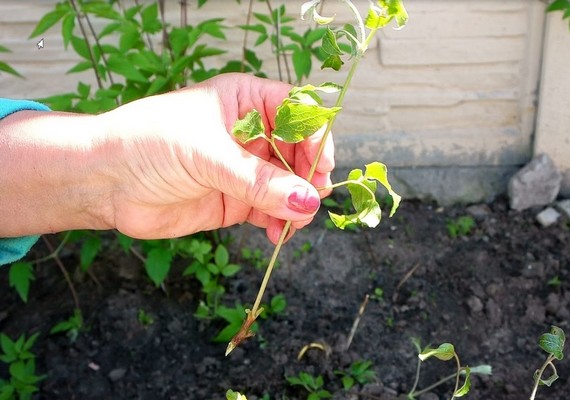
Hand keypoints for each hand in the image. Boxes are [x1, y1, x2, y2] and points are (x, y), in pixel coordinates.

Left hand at [100, 73, 334, 243]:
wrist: (104, 181)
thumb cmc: (148, 144)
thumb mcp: (207, 154)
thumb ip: (258, 180)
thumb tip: (307, 201)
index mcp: (245, 102)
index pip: (296, 112)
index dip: (314, 136)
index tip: (321, 165)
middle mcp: (250, 134)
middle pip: (299, 152)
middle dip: (309, 176)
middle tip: (312, 199)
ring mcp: (244, 170)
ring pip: (289, 186)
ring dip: (297, 205)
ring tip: (292, 223)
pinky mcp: (236, 201)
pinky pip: (270, 211)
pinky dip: (279, 223)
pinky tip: (276, 233)